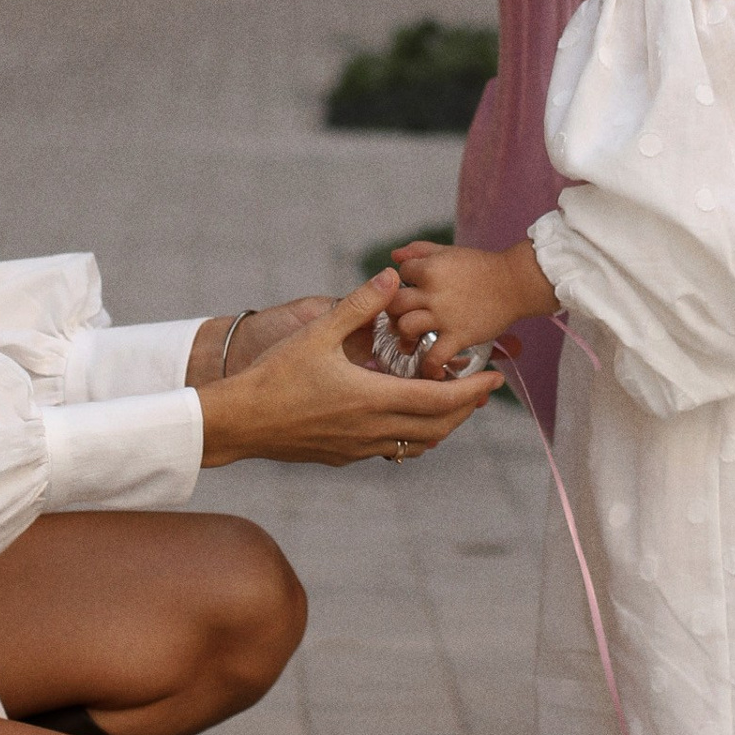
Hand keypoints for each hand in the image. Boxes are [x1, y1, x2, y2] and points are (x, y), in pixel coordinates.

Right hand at [197, 273, 502, 469]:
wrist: (240, 422)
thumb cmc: (275, 376)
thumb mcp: (317, 334)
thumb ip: (358, 305)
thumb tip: (391, 278)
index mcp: (374, 400)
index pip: (441, 401)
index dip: (472, 391)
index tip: (494, 379)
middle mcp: (374, 430)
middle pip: (438, 426)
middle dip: (465, 408)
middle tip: (480, 388)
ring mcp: (360, 448)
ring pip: (418, 442)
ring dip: (441, 423)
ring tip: (449, 401)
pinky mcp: (344, 456)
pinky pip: (392, 449)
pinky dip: (412, 434)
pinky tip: (404, 417)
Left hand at [388, 237, 556, 370]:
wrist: (515, 283)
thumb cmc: (483, 267)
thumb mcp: (449, 252)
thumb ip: (419, 251)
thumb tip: (394, 257)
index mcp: (430, 268)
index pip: (399, 275)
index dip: (403, 283)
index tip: (412, 292)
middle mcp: (433, 291)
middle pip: (395, 304)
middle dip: (395, 312)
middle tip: (401, 319)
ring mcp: (444, 316)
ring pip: (406, 328)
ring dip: (405, 337)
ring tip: (411, 341)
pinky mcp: (458, 336)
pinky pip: (434, 356)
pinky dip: (429, 366)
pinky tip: (430, 368)